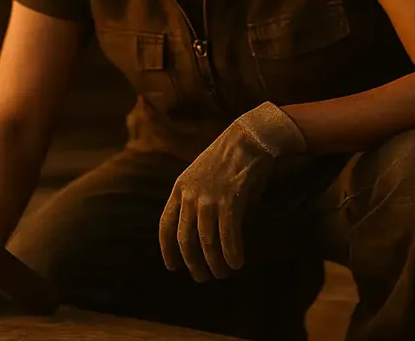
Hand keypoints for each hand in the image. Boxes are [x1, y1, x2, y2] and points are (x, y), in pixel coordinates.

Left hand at [158, 102, 306, 281]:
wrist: (249, 137)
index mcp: (179, 188)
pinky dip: (232, 252)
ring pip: (206, 241)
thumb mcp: (203, 177)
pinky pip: (228, 234)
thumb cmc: (229, 159)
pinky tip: (236, 263)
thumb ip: (199, 203)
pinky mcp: (230, 199)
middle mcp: (190, 195)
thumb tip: (206, 235)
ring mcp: (208, 197)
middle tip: (202, 277)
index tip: (172, 267)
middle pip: (184, 238)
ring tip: (222, 274)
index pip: (165, 225)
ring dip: (214, 262)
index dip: (167, 249)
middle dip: (192, 262)